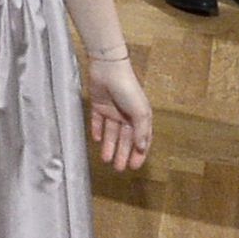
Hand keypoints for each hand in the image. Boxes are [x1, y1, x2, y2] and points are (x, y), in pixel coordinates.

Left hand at [84, 52, 151, 170]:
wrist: (108, 69)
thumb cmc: (128, 89)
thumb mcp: (140, 111)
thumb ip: (141, 131)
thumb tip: (142, 148)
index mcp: (140, 115)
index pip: (140, 139)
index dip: (138, 153)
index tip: (134, 167)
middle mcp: (127, 114)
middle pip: (124, 138)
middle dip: (122, 153)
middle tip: (118, 169)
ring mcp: (112, 110)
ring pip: (110, 133)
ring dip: (109, 146)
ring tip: (106, 160)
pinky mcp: (98, 105)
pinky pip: (97, 121)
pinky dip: (96, 130)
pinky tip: (96, 140)